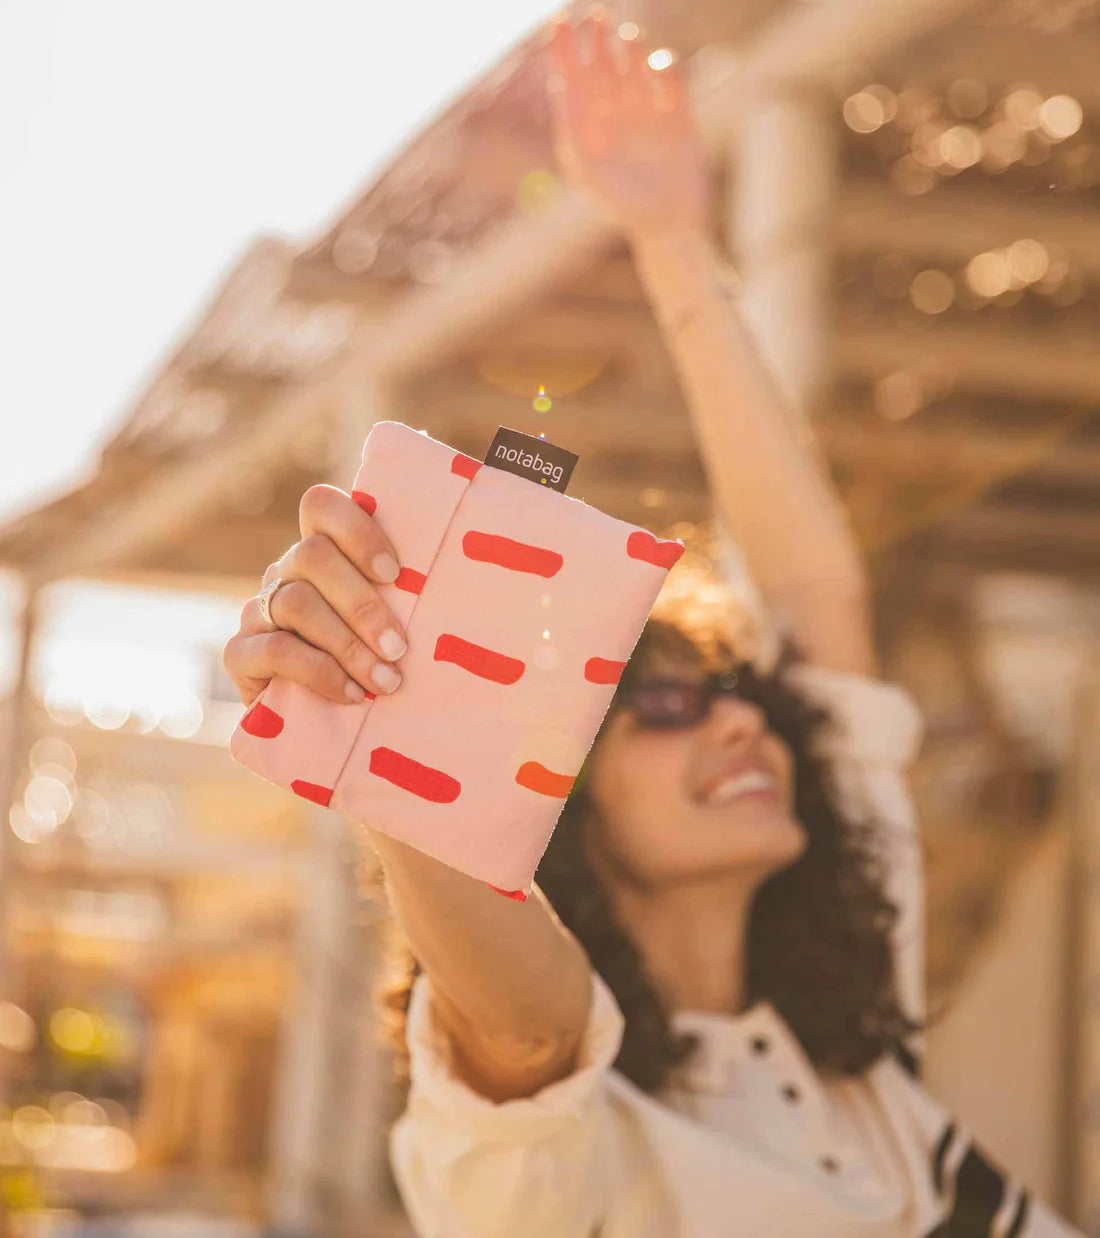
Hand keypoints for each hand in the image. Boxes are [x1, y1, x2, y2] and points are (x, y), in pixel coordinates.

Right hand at [223, 485, 407, 707]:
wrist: (324, 726)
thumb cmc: (378, 663)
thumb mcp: (394, 624)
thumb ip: (410, 597)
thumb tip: (467, 586)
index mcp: (322, 552)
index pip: (321, 506)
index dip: (357, 531)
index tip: (395, 573)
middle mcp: (285, 572)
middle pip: (312, 556)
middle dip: (363, 605)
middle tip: (399, 648)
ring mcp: (257, 610)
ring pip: (296, 603)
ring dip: (349, 646)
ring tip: (386, 681)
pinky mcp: (240, 653)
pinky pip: (275, 649)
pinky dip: (320, 673)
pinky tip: (353, 695)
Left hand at [544, 9, 708, 239]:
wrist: (668, 224)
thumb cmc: (622, 204)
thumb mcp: (587, 169)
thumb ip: (572, 129)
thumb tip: (560, 86)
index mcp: (589, 128)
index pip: (572, 79)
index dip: (564, 50)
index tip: (558, 21)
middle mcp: (615, 117)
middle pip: (602, 64)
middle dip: (596, 38)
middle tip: (595, 15)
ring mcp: (647, 113)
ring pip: (635, 64)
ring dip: (630, 47)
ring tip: (627, 38)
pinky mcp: (678, 115)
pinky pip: (671, 77)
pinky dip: (665, 65)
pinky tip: (659, 66)